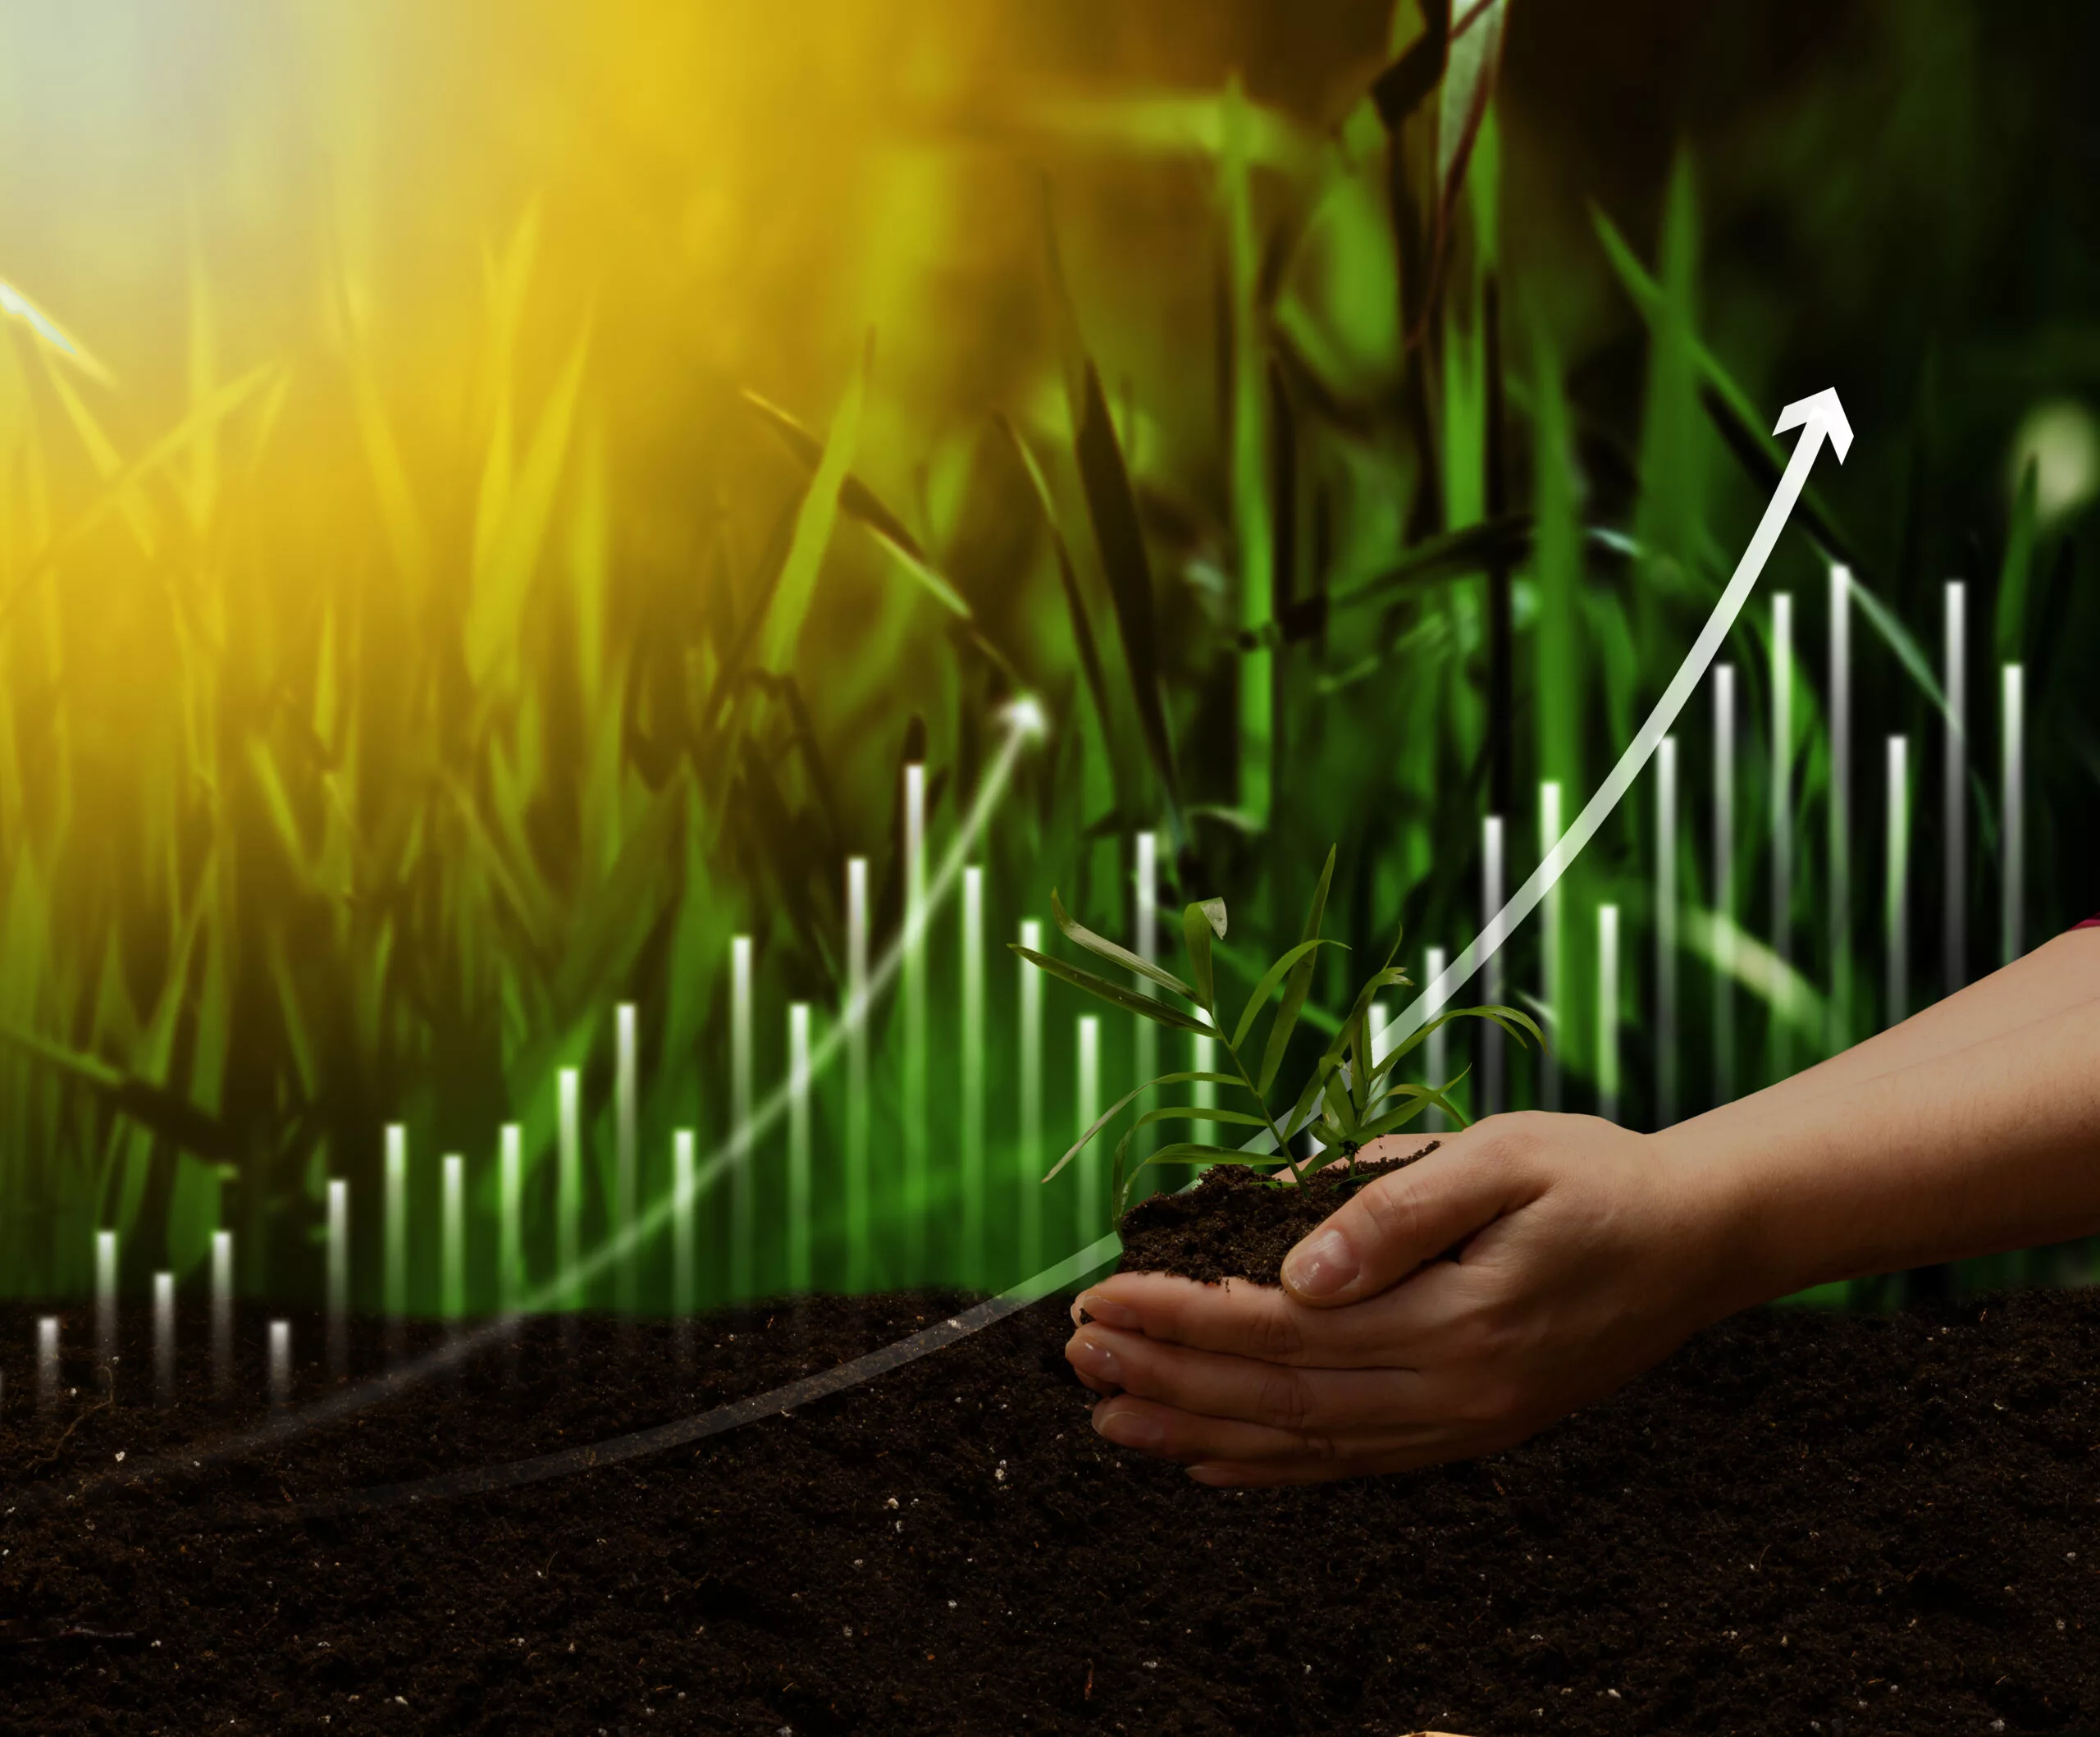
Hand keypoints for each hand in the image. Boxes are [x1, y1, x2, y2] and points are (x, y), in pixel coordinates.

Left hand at [1063, 1112, 1755, 1485]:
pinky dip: (1269, 1468)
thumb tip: (1297, 1266)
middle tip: (1075, 1357)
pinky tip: (1206, 1461)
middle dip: (1165, 1376)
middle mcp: (1451, 1391)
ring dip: (1197, 1430)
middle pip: (1276, 1396)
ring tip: (1108, 1416)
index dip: (1182, 1318)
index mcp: (1452, 1318)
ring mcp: (1461, 1424)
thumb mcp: (1502, 1156)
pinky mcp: (1470, 1431)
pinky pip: (1350, 1463)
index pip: (1280, 1329)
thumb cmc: (1593, 1177)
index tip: (1100, 1296)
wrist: (1699, 1240)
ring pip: (1303, 1443)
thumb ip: (1397, 1209)